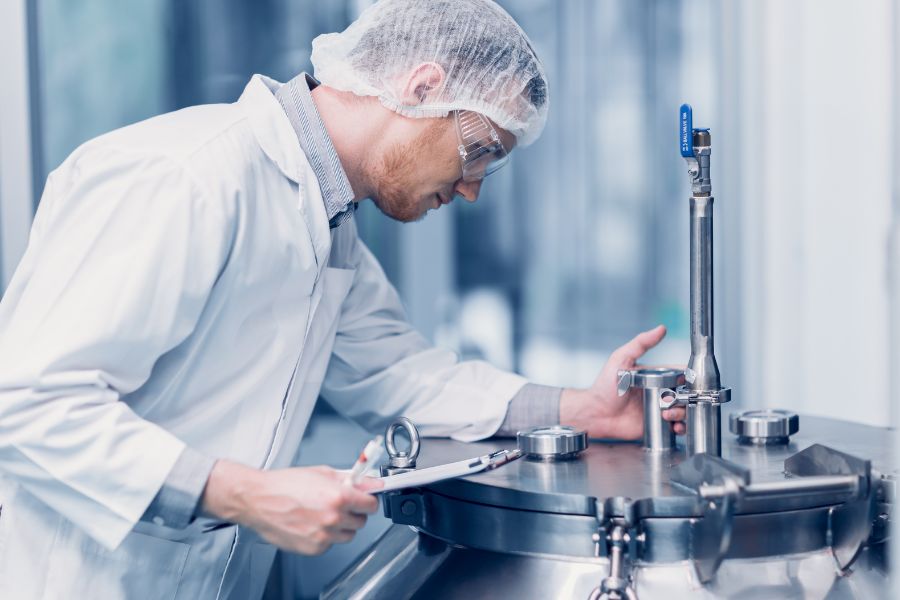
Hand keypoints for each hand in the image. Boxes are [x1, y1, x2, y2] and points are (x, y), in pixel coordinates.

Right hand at [202, 460, 382, 554]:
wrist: (258, 500)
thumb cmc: (284, 484)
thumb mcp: (322, 473)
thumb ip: (350, 478)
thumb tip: (370, 482)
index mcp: (339, 497)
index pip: (371, 504)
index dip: (368, 500)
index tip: (365, 498)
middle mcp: (333, 518)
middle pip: (361, 521)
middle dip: (354, 511)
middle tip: (340, 504)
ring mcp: (323, 536)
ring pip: (348, 535)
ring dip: (341, 525)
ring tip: (323, 513)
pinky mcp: (313, 548)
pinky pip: (330, 544)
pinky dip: (326, 536)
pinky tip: (312, 523)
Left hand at [559, 325, 685, 439]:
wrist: (596, 413)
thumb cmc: (605, 386)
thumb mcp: (622, 360)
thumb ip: (640, 344)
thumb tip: (661, 329)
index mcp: (655, 377)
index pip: (680, 375)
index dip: (690, 378)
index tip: (692, 382)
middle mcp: (659, 393)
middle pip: (685, 395)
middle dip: (686, 399)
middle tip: (672, 402)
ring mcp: (659, 410)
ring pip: (683, 412)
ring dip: (682, 414)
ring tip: (668, 415)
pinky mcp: (657, 426)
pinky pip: (675, 428)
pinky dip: (681, 428)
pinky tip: (674, 427)